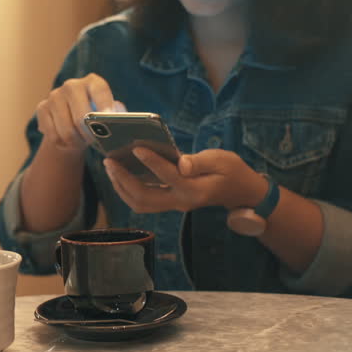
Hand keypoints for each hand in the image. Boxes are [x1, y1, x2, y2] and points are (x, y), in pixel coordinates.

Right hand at [35, 73, 124, 152]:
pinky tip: (68, 142)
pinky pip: (53, 135)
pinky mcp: (42, 108)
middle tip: (94, 143)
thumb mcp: (109, 113)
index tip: (108, 121)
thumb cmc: (97, 117)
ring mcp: (54, 95)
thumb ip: (116, 116)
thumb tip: (118, 123)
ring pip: (66, 130)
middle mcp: (72, 85)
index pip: (99, 91)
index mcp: (93, 82)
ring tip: (81, 143)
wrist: (71, 118)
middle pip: (81, 117)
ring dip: (76, 143)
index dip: (105, 105)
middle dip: (89, 135)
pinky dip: (62, 144)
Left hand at [104, 147, 266, 214]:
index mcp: (195, 189)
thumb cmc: (232, 171)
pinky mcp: (169, 202)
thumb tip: (181, 163)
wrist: (241, 192)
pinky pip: (143, 201)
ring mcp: (174, 204)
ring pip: (140, 203)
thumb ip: (200, 162)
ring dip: (121, 186)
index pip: (168, 176)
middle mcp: (181, 201)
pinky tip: (120, 173)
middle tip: (109, 161)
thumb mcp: (222, 160)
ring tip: (110, 167)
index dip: (151, 161)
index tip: (136, 147)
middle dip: (123, 179)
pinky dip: (128, 188)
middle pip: (144, 197)